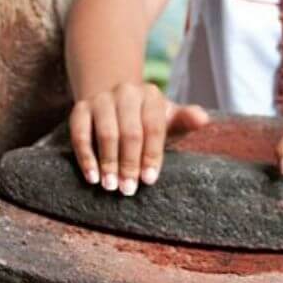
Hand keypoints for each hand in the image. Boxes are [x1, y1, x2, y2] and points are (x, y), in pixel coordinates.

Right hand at [67, 83, 209, 194]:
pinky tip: (92, 177)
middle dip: (129, 163)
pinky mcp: (80, 108)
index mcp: (151, 95)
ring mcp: (101, 99)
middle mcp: (126, 92)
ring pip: (105, 133)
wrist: (115, 102)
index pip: (154, 127)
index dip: (152, 155)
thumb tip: (203, 118)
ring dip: (108, 162)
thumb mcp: (168, 119)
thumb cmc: (147, 119)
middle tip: (128, 189)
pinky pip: (79, 133)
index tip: (149, 180)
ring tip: (110, 186)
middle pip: (130, 132)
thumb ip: (185, 120)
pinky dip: (85, 157)